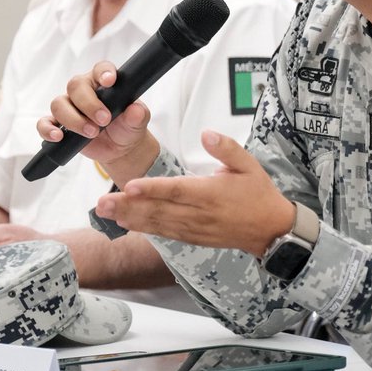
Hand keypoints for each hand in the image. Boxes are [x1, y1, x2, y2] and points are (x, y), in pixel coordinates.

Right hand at [37, 61, 158, 183]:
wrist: (119, 148)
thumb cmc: (128, 127)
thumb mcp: (138, 122)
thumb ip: (138, 114)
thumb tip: (136, 110)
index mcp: (103, 82)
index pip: (100, 69)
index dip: (103, 72)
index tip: (110, 81)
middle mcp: (83, 91)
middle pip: (75, 86)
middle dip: (89, 104)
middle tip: (104, 121)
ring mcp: (69, 107)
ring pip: (59, 103)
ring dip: (73, 119)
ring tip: (91, 133)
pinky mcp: (59, 125)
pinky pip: (45, 123)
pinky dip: (48, 129)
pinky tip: (59, 137)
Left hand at [94, 130, 293, 256]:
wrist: (270, 230)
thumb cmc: (258, 194)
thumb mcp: (249, 165)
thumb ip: (226, 148)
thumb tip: (206, 133)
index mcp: (210, 193)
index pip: (175, 190)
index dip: (151, 189)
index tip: (128, 186)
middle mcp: (198, 213)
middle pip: (158, 209)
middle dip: (128, 206)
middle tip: (101, 202)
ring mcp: (194, 228)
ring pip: (157, 223)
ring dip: (129, 218)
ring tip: (104, 212)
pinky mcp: (192, 238)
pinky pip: (164, 233)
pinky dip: (144, 229)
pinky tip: (126, 223)